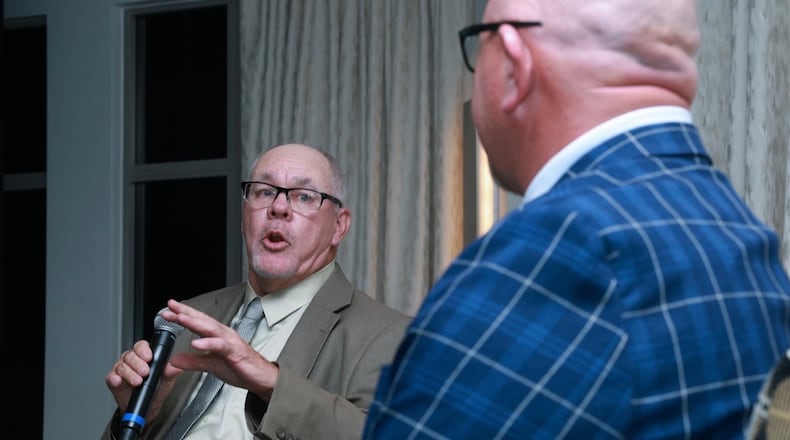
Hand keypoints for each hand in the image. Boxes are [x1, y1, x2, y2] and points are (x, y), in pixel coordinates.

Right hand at [105, 339, 183, 417]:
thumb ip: (170, 372)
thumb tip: (175, 367)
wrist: (148, 408)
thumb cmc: (157, 390)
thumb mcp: (167, 381)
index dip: (144, 350)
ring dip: (129, 373)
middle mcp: (132, 361)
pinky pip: (111, 377)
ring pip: (122, 366)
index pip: (142, 346)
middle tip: (145, 372)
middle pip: (130, 355)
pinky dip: (114, 378)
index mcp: (145, 356)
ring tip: (138, 381)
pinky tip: (119, 381)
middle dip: (138, 363)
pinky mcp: (114, 381)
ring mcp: (122, 370)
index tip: (149, 357)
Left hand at [163, 299, 278, 400]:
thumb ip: (193, 361)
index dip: (183, 315)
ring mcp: (230, 342)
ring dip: (195, 323)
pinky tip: (197, 343)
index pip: (198, 322)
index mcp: (217, 336)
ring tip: (180, 318)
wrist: (261, 378)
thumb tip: (174, 360)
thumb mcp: (210, 365)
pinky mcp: (236, 352)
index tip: (167, 310)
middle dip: (186, 313)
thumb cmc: (241, 367)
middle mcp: (224, 334)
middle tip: (170, 308)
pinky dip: (209, 343)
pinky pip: (221, 346)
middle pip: (202, 320)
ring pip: (211, 329)